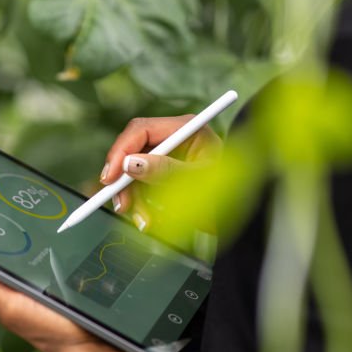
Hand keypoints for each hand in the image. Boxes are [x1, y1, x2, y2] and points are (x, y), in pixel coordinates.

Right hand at [101, 115, 221, 230]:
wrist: (241, 215)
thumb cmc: (228, 193)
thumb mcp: (197, 181)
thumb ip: (166, 171)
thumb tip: (132, 164)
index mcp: (186, 129)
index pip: (141, 130)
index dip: (121, 151)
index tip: (110, 178)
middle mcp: (173, 139)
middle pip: (132, 152)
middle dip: (124, 182)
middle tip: (122, 206)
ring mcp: (167, 157)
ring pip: (133, 175)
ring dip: (135, 200)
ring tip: (147, 222)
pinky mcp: (162, 176)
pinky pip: (141, 188)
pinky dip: (142, 206)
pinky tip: (151, 220)